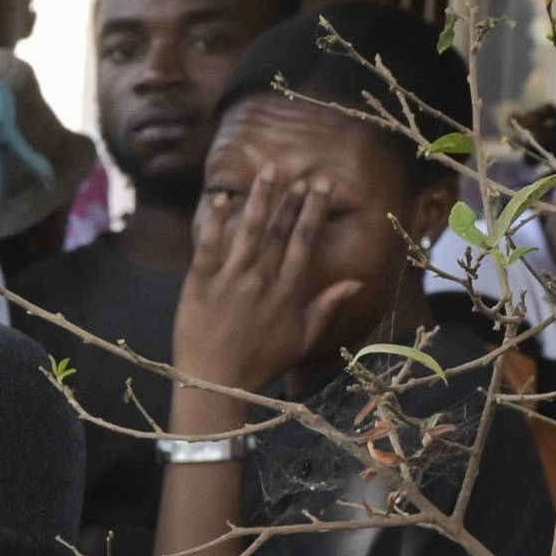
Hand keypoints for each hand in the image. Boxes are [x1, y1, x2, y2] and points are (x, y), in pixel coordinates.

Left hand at [171, 176, 364, 397]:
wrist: (214, 383)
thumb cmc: (261, 364)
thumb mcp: (301, 340)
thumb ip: (327, 307)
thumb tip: (356, 282)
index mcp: (287, 293)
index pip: (304, 242)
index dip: (314, 212)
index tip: (321, 187)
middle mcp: (261, 282)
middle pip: (279, 232)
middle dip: (293, 200)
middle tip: (303, 175)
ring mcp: (230, 282)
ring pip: (248, 231)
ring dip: (260, 199)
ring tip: (268, 171)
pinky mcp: (200, 285)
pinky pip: (208, 246)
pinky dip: (216, 221)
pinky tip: (223, 199)